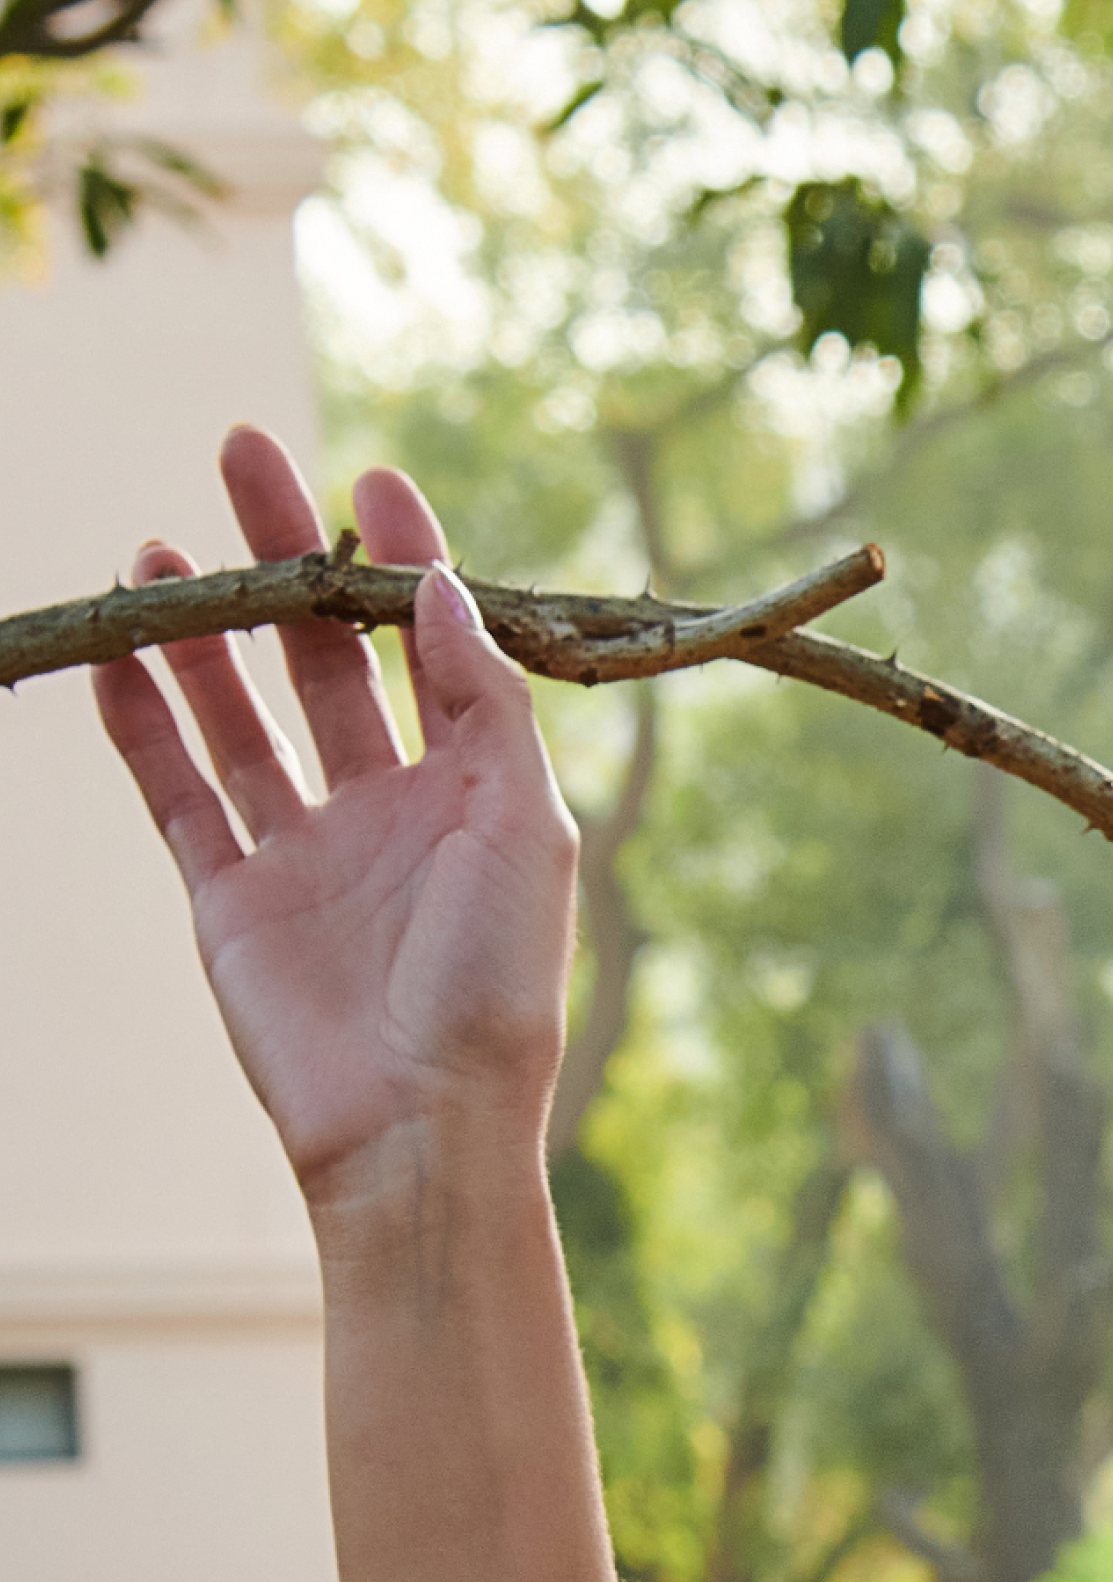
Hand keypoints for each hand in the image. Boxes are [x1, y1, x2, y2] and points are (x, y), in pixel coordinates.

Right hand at [93, 427, 577, 1224]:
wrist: (418, 1123)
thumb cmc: (494, 988)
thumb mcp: (523, 831)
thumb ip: (483, 706)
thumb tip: (442, 589)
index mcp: (475, 799)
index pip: (435, 653)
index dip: (406, 566)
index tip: (373, 478)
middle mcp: (389, 815)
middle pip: (325, 660)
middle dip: (286, 560)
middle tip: (245, 457)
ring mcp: (303, 851)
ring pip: (238, 712)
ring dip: (203, 629)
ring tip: (166, 542)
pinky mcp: (229, 894)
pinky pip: (173, 787)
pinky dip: (142, 717)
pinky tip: (119, 645)